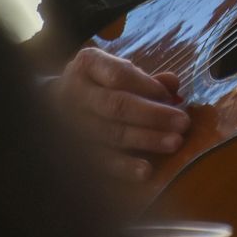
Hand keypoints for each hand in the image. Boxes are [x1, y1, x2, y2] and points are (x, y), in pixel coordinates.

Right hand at [55, 46, 190, 183]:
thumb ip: (146, 79)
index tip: (171, 97)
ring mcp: (70, 123)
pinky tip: (146, 171)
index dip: (147, 86)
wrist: (53, 104)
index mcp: (87, 65)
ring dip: (145, 140)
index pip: (119, 75)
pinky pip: (100, 160)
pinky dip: (124, 167)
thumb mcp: (117, 72)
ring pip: (110, 134)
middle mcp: (74, 92)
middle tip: (183, 123)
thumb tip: (173, 84)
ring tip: (174, 143)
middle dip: (153, 115)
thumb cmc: (98, 86)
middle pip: (116, 105)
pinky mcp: (72, 150)